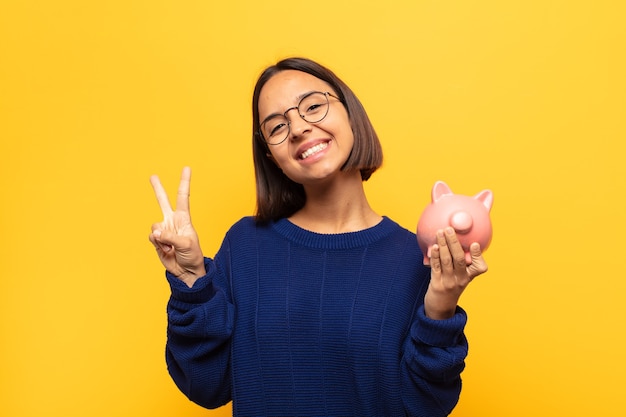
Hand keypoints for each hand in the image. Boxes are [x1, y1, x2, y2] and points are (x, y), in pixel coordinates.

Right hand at [149, 167, 205, 286]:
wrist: (187, 271)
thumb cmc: (192, 256)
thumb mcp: (186, 244)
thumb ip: (169, 236)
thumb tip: (155, 231)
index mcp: (184, 218)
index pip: (183, 197)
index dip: (184, 182)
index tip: (186, 168)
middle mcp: (172, 221)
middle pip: (163, 201)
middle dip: (157, 188)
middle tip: (153, 176)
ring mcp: (163, 230)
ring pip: (154, 225)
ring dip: (161, 237)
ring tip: (171, 246)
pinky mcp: (156, 240)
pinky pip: (152, 237)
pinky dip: (158, 244)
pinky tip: (166, 250)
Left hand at [423, 227, 487, 319]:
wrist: (441, 307)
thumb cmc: (451, 287)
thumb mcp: (461, 277)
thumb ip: (461, 261)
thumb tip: (456, 239)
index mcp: (469, 276)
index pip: (479, 267)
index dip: (477, 255)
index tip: (474, 244)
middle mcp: (461, 279)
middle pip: (459, 259)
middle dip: (454, 242)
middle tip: (450, 229)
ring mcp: (448, 282)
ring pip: (447, 261)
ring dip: (443, 245)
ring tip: (440, 232)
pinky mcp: (437, 284)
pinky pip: (436, 267)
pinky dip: (435, 255)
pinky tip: (434, 246)